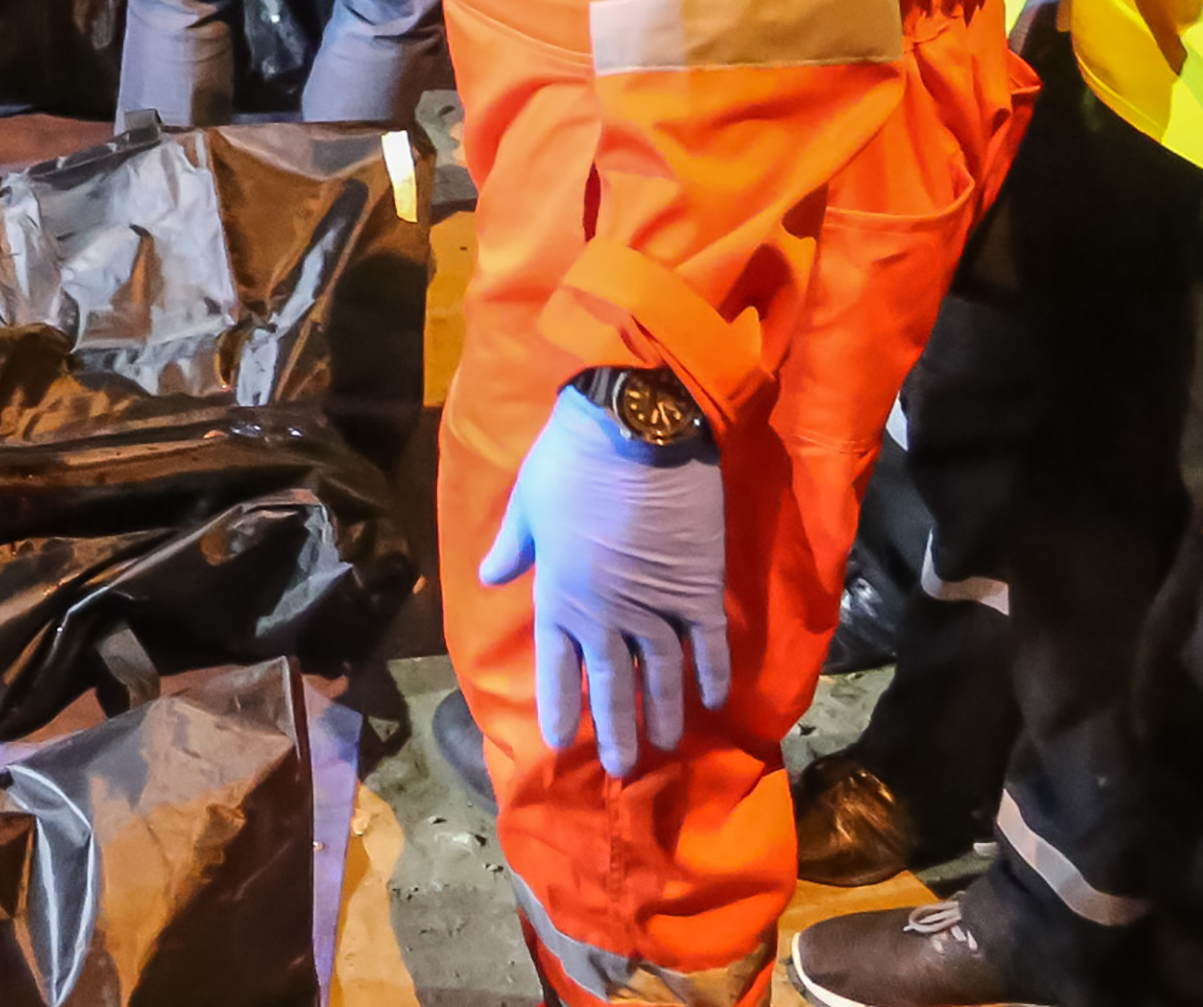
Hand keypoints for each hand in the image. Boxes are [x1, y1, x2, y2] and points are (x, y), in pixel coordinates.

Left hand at [480, 384, 732, 779]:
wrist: (635, 433)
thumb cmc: (570, 462)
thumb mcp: (527, 506)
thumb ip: (511, 549)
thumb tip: (490, 577)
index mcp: (559, 595)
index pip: (556, 666)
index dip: (558, 705)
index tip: (558, 742)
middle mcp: (607, 613)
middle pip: (611, 684)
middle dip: (613, 729)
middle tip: (619, 769)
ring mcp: (657, 606)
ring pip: (661, 674)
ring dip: (661, 713)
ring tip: (662, 747)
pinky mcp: (699, 589)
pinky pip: (708, 645)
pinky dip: (710, 674)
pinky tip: (711, 702)